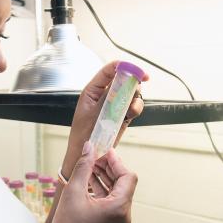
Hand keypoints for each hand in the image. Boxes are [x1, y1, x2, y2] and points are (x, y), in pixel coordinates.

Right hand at [53, 142, 137, 222]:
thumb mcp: (73, 193)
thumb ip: (83, 167)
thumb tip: (89, 148)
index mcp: (119, 207)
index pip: (128, 176)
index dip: (116, 161)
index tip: (105, 151)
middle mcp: (123, 215)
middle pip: (123, 183)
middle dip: (110, 168)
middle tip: (96, 157)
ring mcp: (117, 220)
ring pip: (117, 192)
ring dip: (105, 177)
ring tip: (91, 166)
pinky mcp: (110, 222)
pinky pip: (111, 201)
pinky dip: (102, 189)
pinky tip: (89, 180)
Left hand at [62, 61, 148, 178]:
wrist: (87, 156)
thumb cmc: (83, 136)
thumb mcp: (94, 115)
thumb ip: (108, 99)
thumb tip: (121, 85)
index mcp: (92, 91)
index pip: (109, 71)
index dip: (125, 67)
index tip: (139, 72)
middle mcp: (104, 95)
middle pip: (123, 80)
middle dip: (132, 84)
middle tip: (136, 92)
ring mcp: (113, 105)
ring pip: (131, 93)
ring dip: (135, 98)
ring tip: (131, 109)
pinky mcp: (121, 116)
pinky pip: (132, 107)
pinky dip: (135, 108)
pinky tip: (132, 113)